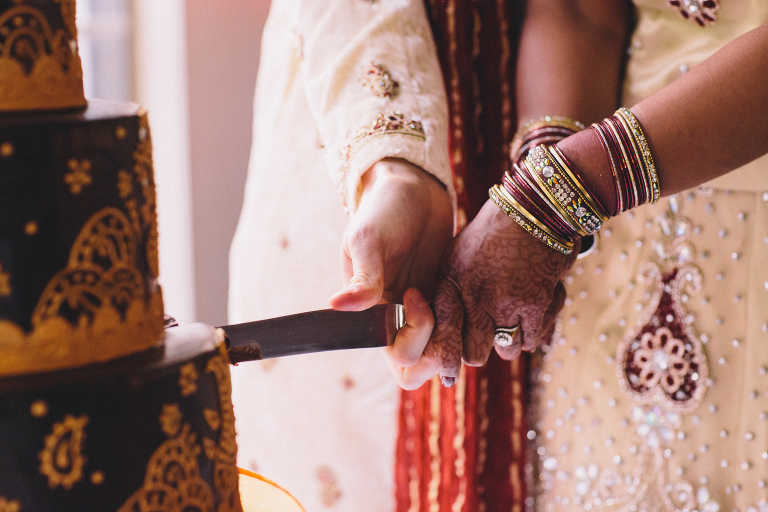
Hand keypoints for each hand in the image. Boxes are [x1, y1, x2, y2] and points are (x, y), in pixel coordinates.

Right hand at [327, 158, 452, 388]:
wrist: (412, 189)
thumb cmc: (383, 211)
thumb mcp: (367, 239)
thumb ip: (362, 276)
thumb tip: (335, 306)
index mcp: (376, 315)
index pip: (399, 360)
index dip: (413, 342)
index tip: (416, 295)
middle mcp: (401, 320)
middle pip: (425, 366)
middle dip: (440, 349)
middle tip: (446, 311)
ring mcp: (428, 310)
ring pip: (447, 350)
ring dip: (458, 333)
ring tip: (459, 296)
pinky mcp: (450, 296)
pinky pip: (464, 324)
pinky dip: (472, 316)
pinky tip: (471, 288)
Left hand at [429, 200, 576, 386]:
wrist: (535, 209)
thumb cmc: (495, 233)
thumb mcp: (459, 256)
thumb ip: (452, 293)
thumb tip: (447, 333)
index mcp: (450, 282)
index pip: (441, 334)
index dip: (443, 361)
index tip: (447, 377)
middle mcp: (472, 295)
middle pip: (473, 353)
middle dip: (480, 352)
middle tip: (488, 342)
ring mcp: (502, 301)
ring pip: (504, 350)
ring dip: (509, 342)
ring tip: (513, 322)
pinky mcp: (533, 304)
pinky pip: (531, 341)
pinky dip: (534, 334)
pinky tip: (534, 315)